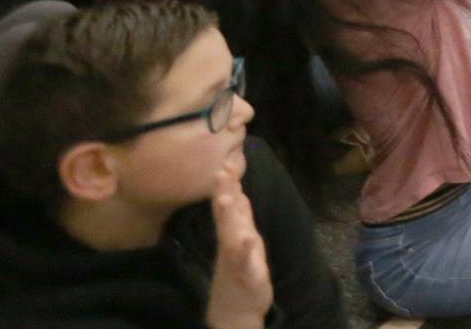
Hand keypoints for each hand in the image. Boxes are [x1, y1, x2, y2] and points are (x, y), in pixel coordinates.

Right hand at [204, 169, 272, 328]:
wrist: (234, 308)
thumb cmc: (238, 268)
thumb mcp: (240, 237)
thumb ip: (238, 214)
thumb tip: (234, 189)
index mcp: (233, 231)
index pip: (229, 203)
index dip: (226, 184)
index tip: (225, 162)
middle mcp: (232, 242)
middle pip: (227, 215)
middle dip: (225, 193)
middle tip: (221, 172)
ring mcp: (238, 259)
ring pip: (233, 235)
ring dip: (230, 218)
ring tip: (228, 198)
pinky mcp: (247, 275)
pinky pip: (246, 262)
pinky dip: (246, 250)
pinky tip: (249, 239)